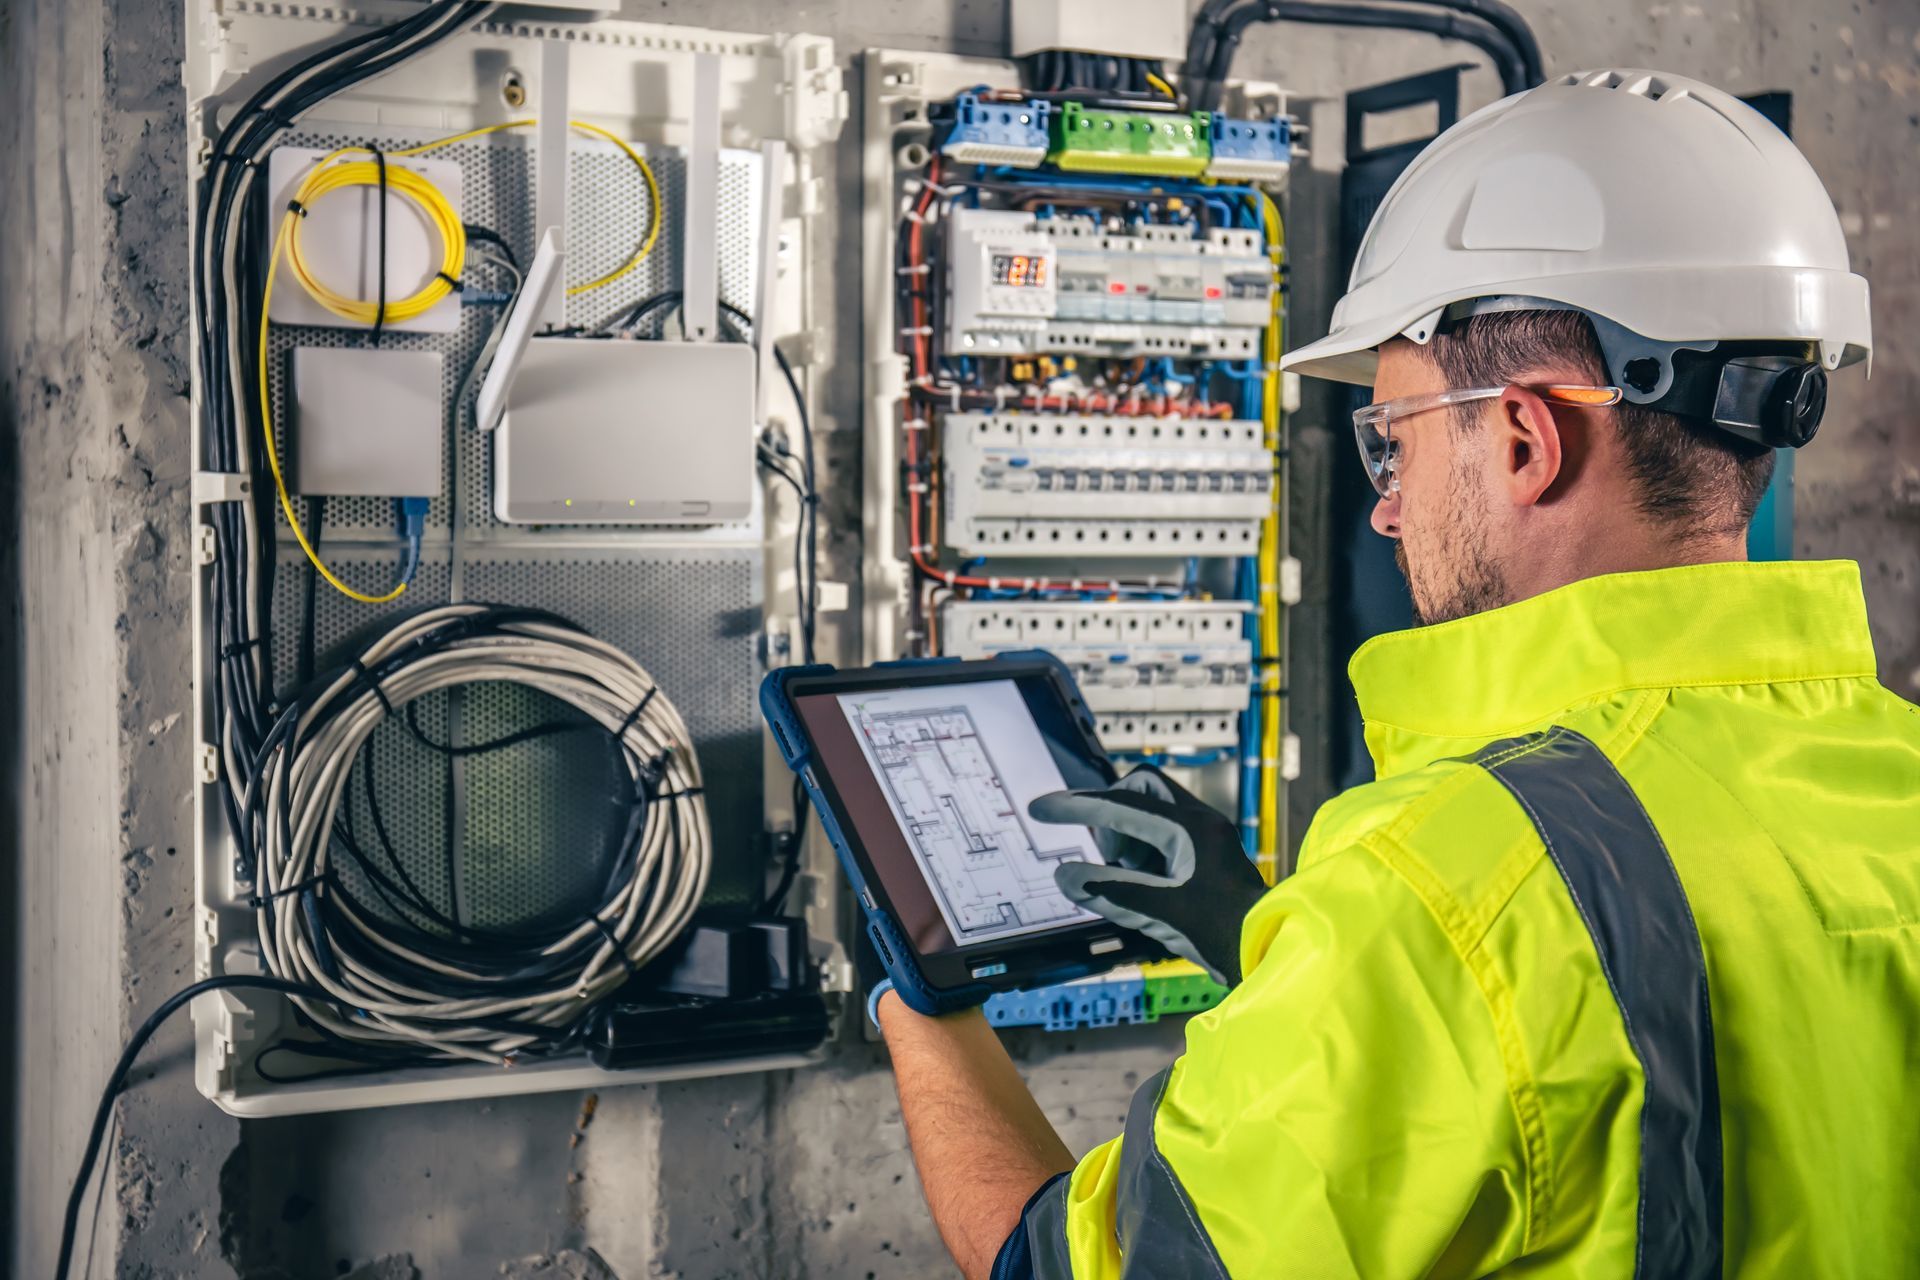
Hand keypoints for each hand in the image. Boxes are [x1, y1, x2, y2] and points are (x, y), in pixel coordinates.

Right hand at [1029, 766, 1268, 986]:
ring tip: (1127, 878)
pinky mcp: (1208, 856)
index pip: (1120, 804)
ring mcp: (1206, 837)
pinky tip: (1143, 886)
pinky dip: (1143, 853)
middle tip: (1105, 852)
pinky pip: (1164, 835)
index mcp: (1190, 827)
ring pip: (1152, 812)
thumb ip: (1111, 891)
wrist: (1272, 951)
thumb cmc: (1226, 933)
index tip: (1042, 808)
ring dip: (1128, 837)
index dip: (1076, 807)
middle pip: (1141, 789)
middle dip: (1112, 813)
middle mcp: (1200, 822)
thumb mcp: (1160, 913)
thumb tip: (1067, 876)